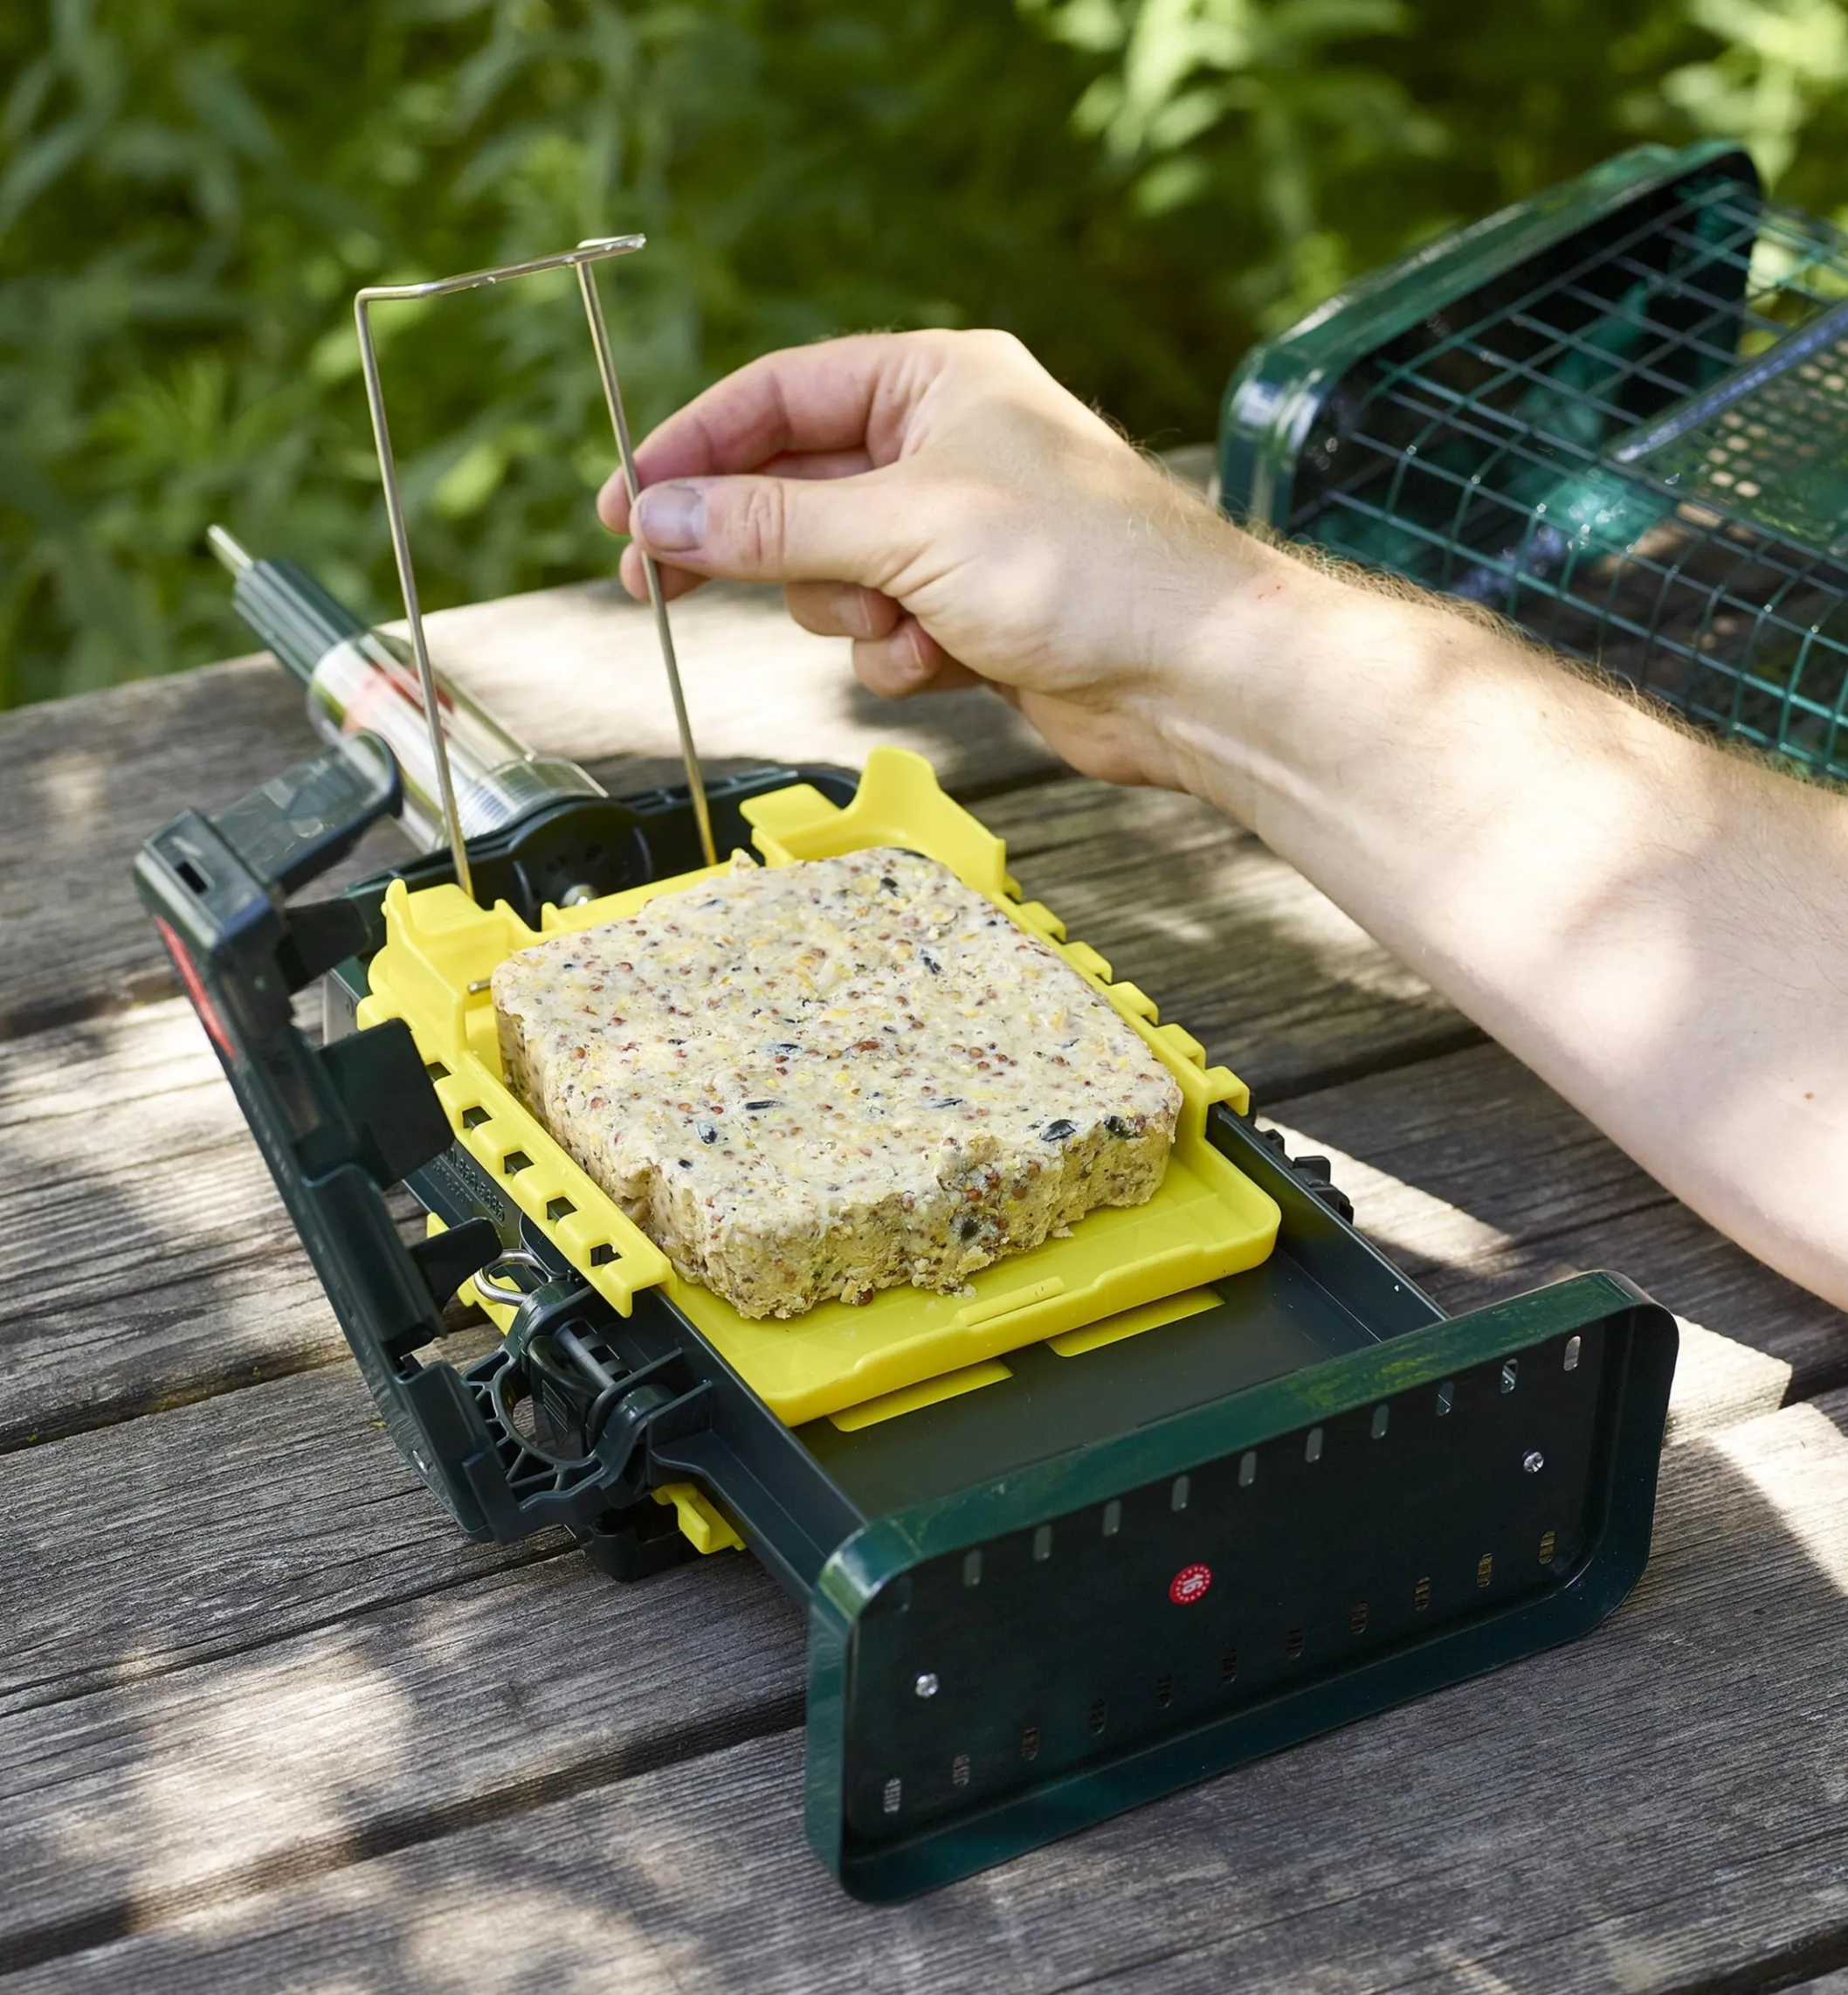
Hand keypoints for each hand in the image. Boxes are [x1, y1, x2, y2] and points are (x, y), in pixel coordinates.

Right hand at [597, 330, 1278, 787]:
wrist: (1191, 674)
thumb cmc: (1082, 567)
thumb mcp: (905, 528)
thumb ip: (771, 524)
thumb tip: (657, 520)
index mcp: (935, 380)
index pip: (779, 395)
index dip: (692, 448)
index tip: (622, 503)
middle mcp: (941, 446)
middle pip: (789, 489)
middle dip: (755, 547)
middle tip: (651, 586)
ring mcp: (952, 533)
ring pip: (826, 574)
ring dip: (849, 613)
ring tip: (907, 623)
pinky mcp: (965, 611)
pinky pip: (876, 630)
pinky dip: (896, 655)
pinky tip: (948, 662)